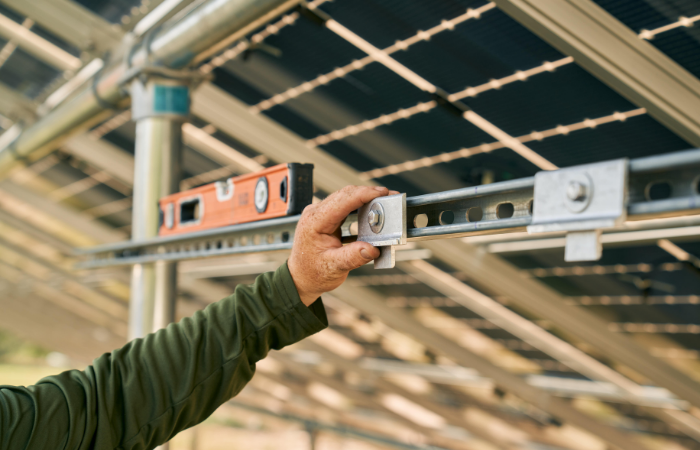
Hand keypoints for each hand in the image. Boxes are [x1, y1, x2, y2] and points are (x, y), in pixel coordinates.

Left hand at [288, 185, 398, 305]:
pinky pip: (346, 205)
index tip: (384, 193)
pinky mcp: (326, 216)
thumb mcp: (333, 268)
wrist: (301, 278)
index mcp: (314, 222)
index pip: (342, 201)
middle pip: (346, 195)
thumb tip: (373, 249)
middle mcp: (315, 213)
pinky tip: (373, 210)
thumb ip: (353, 258)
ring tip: (385, 202)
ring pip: (347, 197)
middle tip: (391, 198)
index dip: (365, 194)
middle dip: (370, 194)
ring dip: (366, 199)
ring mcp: (320, 212)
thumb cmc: (313, 273)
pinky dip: (361, 206)